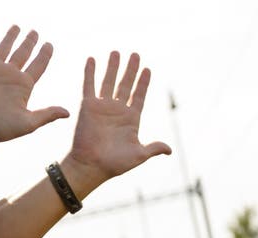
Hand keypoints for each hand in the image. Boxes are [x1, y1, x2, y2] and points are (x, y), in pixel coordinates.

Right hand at [0, 25, 68, 146]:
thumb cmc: (1, 128)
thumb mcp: (28, 123)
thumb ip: (47, 115)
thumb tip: (68, 113)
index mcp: (23, 86)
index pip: (38, 66)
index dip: (44, 55)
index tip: (50, 45)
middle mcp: (10, 76)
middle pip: (23, 54)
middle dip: (29, 42)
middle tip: (35, 32)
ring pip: (5, 47)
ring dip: (11, 37)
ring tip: (17, 26)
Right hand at [63, 51, 171, 190]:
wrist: (91, 166)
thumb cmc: (114, 164)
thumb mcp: (138, 155)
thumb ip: (153, 148)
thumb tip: (169, 150)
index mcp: (130, 120)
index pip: (139, 96)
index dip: (143, 83)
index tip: (147, 70)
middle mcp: (117, 111)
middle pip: (126, 85)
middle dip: (131, 70)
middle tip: (135, 54)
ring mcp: (102, 107)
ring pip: (109, 81)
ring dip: (113, 67)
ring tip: (117, 52)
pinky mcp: (88, 106)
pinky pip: (89, 85)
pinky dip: (90, 73)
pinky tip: (92, 59)